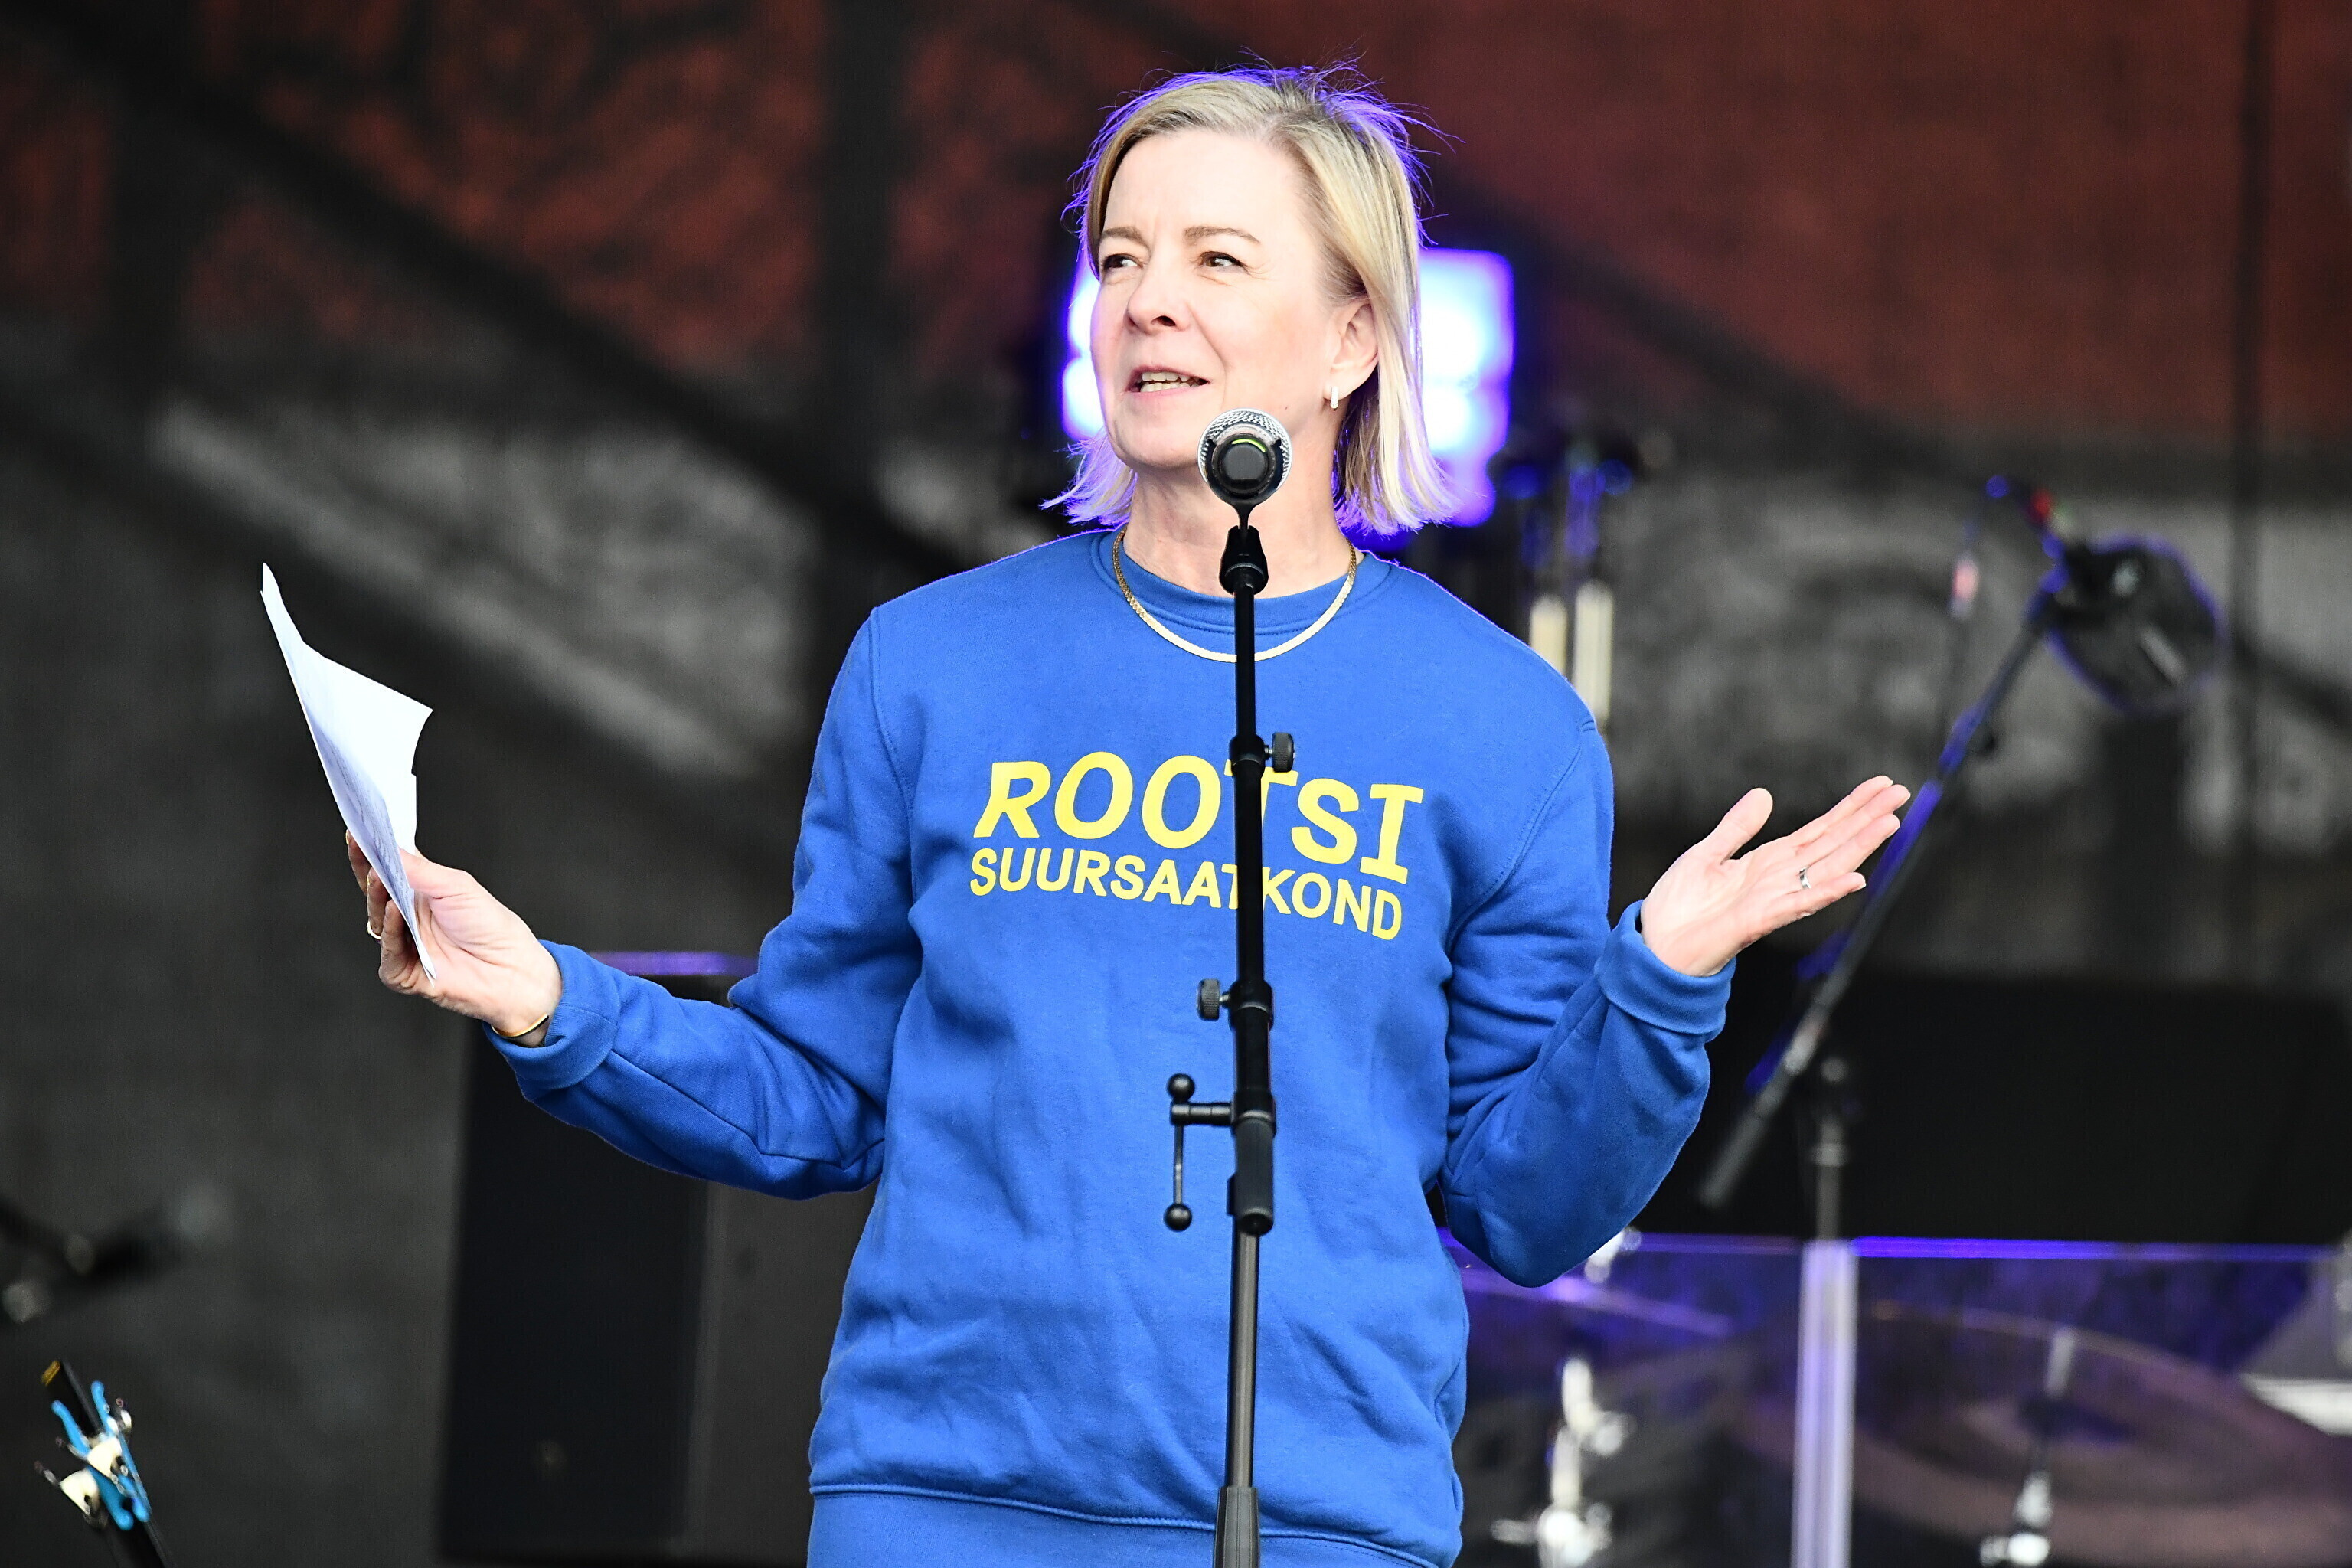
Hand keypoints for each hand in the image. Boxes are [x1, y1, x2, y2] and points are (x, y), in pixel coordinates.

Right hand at [347, 831, 561, 1040]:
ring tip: (381, 879)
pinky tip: (394, 914)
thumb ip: (420, 869)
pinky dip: (390, 933)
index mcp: (420, 895)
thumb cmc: (491, 925)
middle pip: (375, 894)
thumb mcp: (456, 886)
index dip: (370, 854)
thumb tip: (391, 848)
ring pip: (377, 921)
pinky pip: (387, 953)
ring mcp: (405, 945)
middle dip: (367, 871)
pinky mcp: (404, 972)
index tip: (357, 834)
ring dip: (377, 899)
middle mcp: (408, 919)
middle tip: (362, 850)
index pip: (387, 871)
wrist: (510, 967)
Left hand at [1638, 777, 1910, 976]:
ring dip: (1859, 848)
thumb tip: (1763, 794)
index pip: (1820, 830)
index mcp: (1769, 863)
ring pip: (1827, 870)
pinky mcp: (1758, 921)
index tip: (1880, 786)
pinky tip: (1855, 879)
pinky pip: (1799, 904)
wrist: (1654, 947)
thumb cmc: (1677, 909)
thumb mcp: (1706, 855)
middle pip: (1833, 844)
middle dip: (1866, 819)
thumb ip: (1736, 828)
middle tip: (1901, 793)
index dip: (1850, 808)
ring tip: (1890, 823)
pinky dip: (1828, 892)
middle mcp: (1779, 880)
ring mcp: (1773, 901)